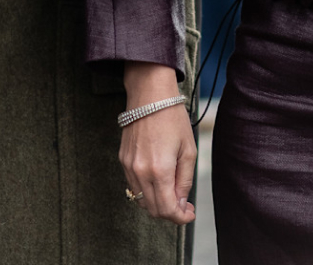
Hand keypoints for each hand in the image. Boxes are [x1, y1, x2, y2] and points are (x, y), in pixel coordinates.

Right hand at [120, 62, 195, 224]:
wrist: (150, 94)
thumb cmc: (172, 118)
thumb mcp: (188, 149)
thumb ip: (184, 180)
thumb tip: (180, 202)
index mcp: (160, 170)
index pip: (167, 209)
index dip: (180, 217)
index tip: (189, 214)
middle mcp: (140, 172)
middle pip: (153, 209)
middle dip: (170, 212)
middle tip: (183, 205)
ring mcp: (128, 166)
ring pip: (141, 200)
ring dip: (157, 203)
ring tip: (172, 193)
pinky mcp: (123, 160)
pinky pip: (133, 186)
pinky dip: (146, 191)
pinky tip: (159, 181)